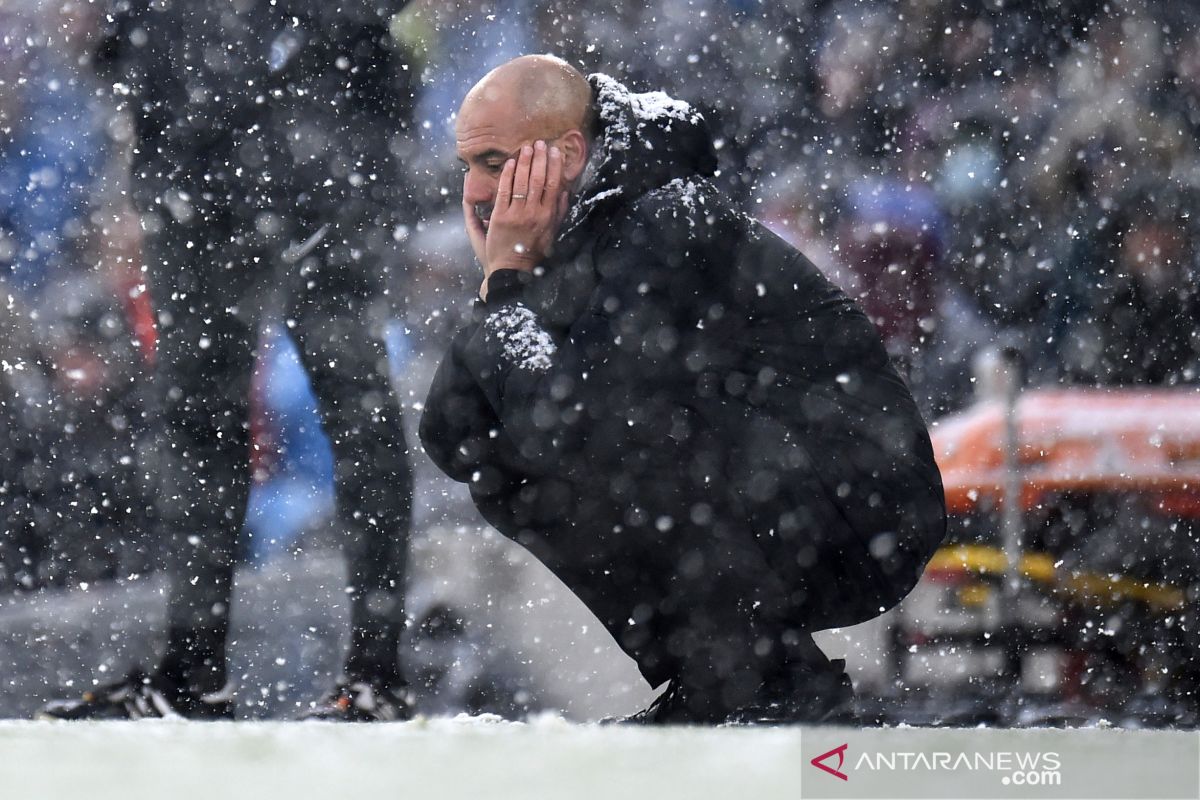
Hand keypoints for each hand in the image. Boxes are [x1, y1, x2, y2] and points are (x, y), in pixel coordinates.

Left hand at [484, 140, 568, 277]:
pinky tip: (510, 163)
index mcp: (548, 216)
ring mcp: (516, 214)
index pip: (554, 185)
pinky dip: (507, 175)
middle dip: (539, 158)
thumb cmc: (533, 252)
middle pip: (538, 179)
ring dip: (524, 162)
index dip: (554, 166)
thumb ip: (559, 213)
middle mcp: (534, 213)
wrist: (512, 269)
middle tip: (539, 143)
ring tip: (526, 148)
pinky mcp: (500, 217)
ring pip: (522, 182)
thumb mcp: (552, 233)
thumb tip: (566, 192)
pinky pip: (504, 190)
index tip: (554, 151)